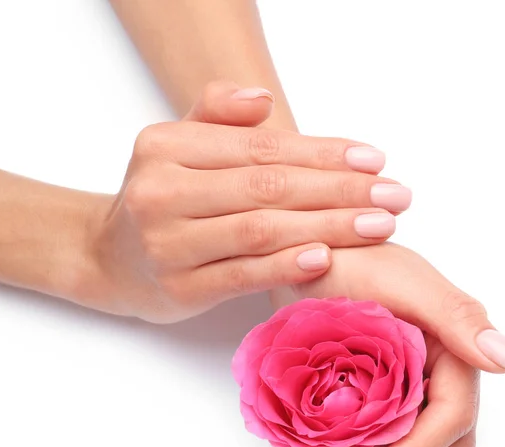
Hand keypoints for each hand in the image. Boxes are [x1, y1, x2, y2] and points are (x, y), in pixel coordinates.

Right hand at [90, 82, 411, 322]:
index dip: (322, 153)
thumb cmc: (159, 200)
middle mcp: (162, 192)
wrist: (109, 260)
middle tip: (394, 196)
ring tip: (379, 225)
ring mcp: (168, 244)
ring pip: (260, 230)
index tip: (374, 160)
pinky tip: (326, 256)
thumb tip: (262, 100)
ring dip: (327, 227)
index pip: (260, 147)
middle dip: (339, 190)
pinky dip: (285, 265)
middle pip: (268, 187)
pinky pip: (240, 274)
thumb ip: (215, 116)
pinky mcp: (179, 289)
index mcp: (166, 148)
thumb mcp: (175, 146)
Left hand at [273, 243, 504, 446]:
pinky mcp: (380, 390)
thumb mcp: (400, 280)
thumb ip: (455, 315)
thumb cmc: (351, 257)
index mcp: (454, 349)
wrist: (306, 254)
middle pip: (435, 443)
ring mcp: (409, 383)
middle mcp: (438, 371)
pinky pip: (383, 437)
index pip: (450, 417)